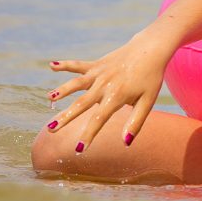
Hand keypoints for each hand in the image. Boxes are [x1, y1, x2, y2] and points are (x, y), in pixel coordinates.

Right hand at [44, 35, 170, 150]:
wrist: (152, 50)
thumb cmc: (151, 78)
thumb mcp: (147, 102)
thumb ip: (135, 122)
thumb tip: (125, 142)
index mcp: (117, 96)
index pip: (99, 119)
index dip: (88, 135)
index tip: (78, 150)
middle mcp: (105, 85)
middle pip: (82, 103)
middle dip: (66, 118)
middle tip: (50, 129)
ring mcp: (99, 73)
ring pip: (76, 84)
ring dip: (62, 91)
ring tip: (49, 98)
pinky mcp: (97, 64)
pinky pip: (79, 65)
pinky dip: (65, 65)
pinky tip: (52, 65)